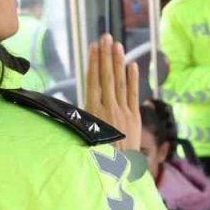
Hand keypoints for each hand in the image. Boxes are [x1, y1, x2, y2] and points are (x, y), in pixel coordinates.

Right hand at [84, 34, 141, 150]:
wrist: (114, 172)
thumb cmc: (94, 154)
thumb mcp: (82, 133)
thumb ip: (81, 115)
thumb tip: (76, 100)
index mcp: (92, 111)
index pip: (93, 80)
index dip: (94, 62)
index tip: (94, 46)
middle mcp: (108, 109)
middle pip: (106, 77)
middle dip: (106, 56)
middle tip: (106, 37)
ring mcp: (122, 112)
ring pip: (119, 82)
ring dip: (118, 62)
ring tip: (117, 45)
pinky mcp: (134, 117)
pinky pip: (133, 94)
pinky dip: (133, 79)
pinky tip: (132, 64)